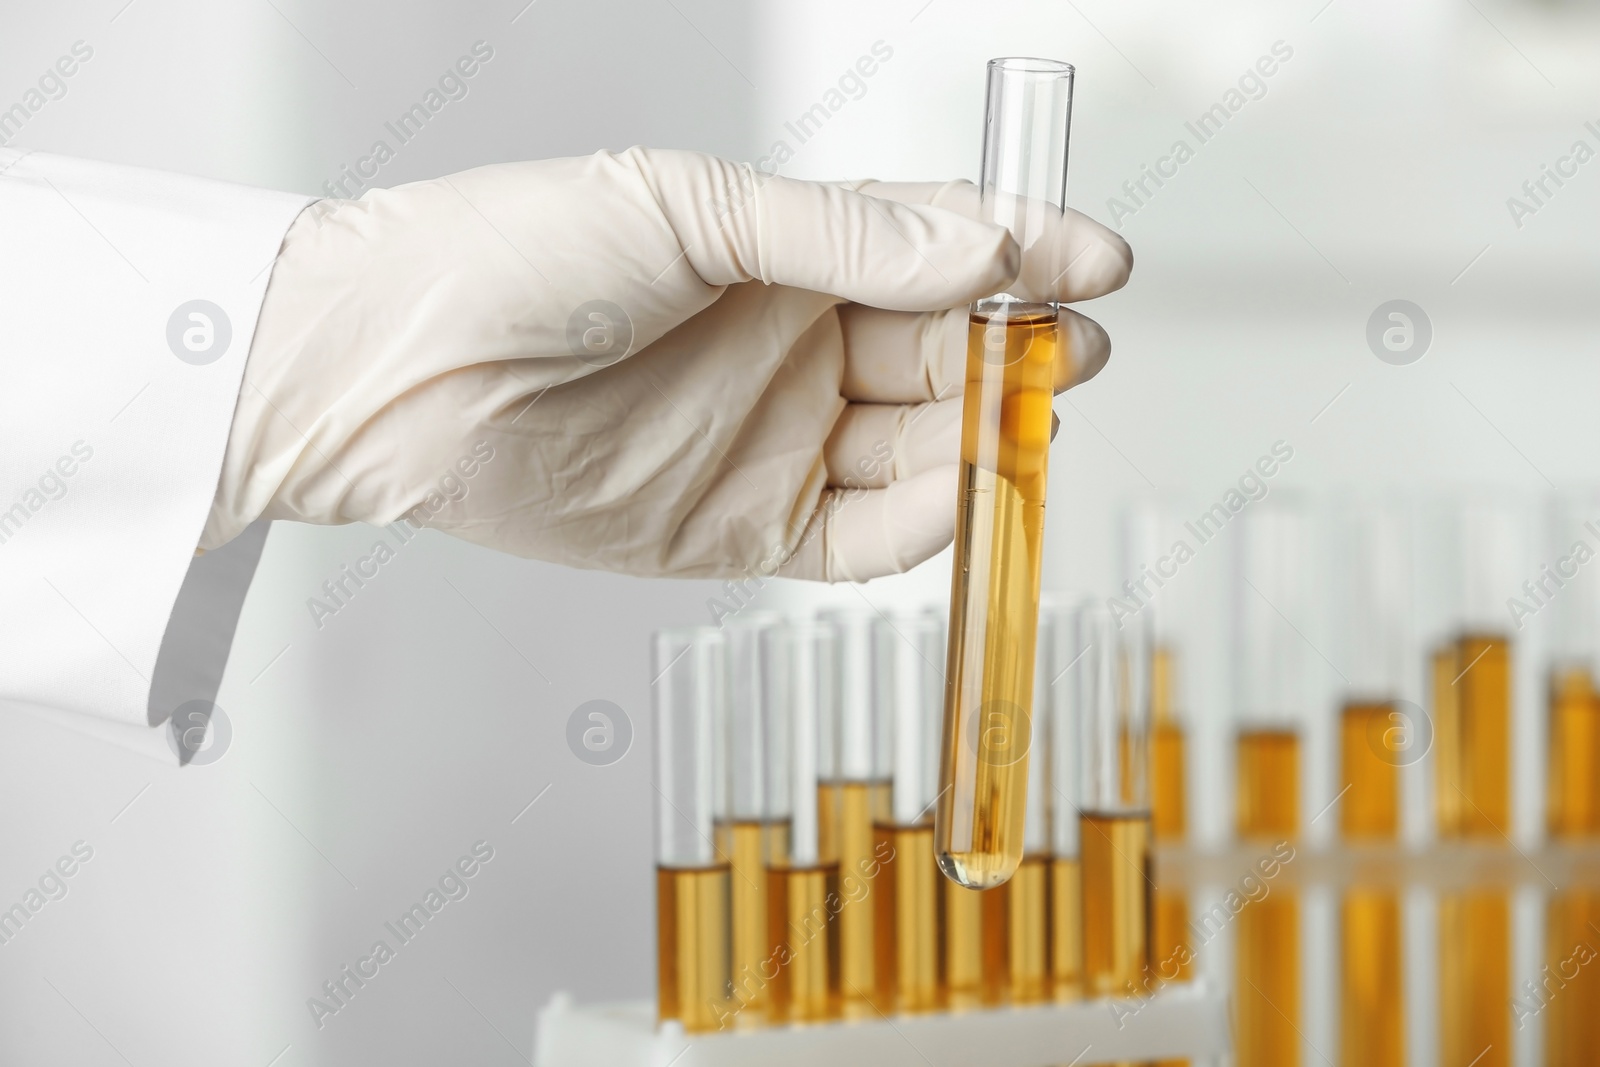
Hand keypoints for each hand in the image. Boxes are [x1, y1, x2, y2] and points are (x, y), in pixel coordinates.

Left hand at [204, 148, 1130, 579]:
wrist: (396, 374)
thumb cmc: (517, 256)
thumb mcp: (690, 212)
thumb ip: (839, 237)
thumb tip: (977, 253)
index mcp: (786, 251)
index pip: (935, 248)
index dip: (1021, 254)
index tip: (1098, 259)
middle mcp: (794, 344)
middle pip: (947, 352)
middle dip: (1021, 351)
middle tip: (1078, 347)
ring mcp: (777, 439)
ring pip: (922, 447)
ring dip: (986, 436)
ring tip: (1035, 417)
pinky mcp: (746, 530)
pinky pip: (866, 538)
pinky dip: (925, 524)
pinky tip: (959, 490)